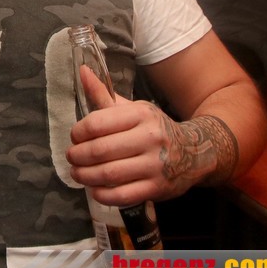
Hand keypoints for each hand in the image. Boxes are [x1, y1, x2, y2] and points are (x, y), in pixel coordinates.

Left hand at [67, 93, 219, 205]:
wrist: (195, 153)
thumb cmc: (154, 129)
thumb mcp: (133, 108)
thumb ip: (104, 94)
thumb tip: (82, 72)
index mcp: (141, 115)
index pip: (97, 123)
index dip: (78, 132)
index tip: (74, 137)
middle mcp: (149, 138)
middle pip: (100, 150)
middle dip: (78, 155)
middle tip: (71, 157)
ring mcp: (155, 165)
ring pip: (109, 173)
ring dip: (85, 176)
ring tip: (77, 173)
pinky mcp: (157, 188)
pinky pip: (122, 195)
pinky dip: (102, 194)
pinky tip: (95, 189)